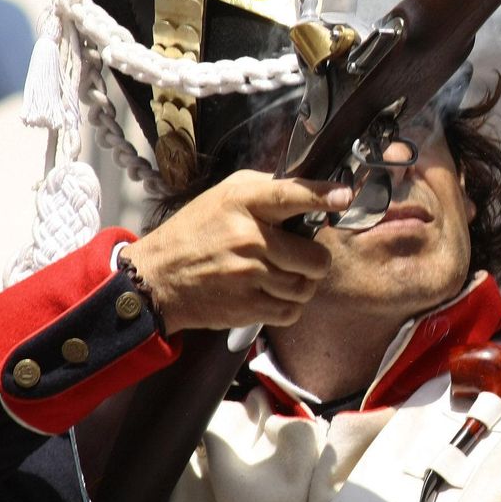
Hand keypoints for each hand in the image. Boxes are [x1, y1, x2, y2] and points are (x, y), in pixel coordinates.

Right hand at [118, 170, 351, 332]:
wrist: (156, 278)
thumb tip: (311, 191)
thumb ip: (267, 190)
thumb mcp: (224, 196)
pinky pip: (291, 311)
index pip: (289, 195)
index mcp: (243, 203)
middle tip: (302, 256)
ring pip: (306, 287)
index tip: (344, 196)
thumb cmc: (195, 232)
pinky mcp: (246, 307)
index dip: (322, 196)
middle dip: (315, 259)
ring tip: (282, 275)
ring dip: (302, 284)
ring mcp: (248, 275)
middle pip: (314, 257)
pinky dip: (289, 306)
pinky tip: (272, 293)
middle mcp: (248, 238)